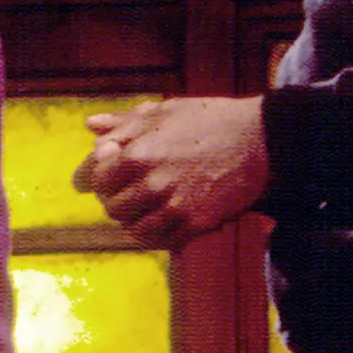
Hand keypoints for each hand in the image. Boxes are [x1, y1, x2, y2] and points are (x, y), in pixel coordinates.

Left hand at [80, 96, 271, 246]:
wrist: (262, 140)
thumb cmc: (211, 120)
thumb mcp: (165, 111)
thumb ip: (124, 123)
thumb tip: (90, 126)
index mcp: (140, 153)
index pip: (97, 179)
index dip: (98, 177)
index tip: (107, 175)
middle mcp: (154, 184)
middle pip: (112, 207)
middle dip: (116, 198)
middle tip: (127, 191)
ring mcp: (176, 207)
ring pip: (133, 228)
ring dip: (134, 219)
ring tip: (144, 207)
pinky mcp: (197, 223)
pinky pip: (160, 240)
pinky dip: (154, 233)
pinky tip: (161, 219)